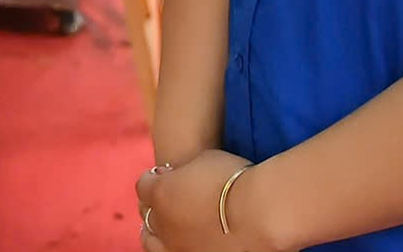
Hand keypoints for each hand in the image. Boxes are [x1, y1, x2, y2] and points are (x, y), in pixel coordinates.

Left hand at [135, 151, 261, 251]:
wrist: (259, 214)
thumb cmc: (236, 179)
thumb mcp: (204, 159)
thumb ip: (184, 169)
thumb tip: (177, 175)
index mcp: (160, 192)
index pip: (143, 186)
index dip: (154, 179)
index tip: (164, 174)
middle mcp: (161, 224)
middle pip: (147, 217)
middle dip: (154, 207)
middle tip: (168, 201)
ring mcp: (176, 248)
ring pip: (154, 244)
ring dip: (160, 233)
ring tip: (173, 227)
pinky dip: (178, 246)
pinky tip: (191, 240)